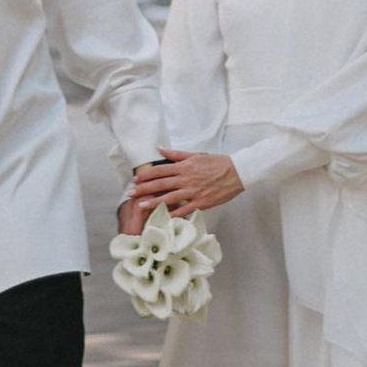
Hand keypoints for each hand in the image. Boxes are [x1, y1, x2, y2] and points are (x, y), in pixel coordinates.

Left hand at [121, 149, 243, 227]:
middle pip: (161, 184)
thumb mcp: (195, 155)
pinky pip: (185, 209)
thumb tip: (159, 149)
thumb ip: (176, 154)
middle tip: (130, 193)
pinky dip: (174, 213)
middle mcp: (187, 179)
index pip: (160, 170)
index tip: (135, 179)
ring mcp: (194, 192)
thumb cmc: (216, 163)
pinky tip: (164, 217)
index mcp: (184, 166)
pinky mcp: (202, 202)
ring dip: (154, 202)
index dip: (146, 175)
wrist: (236, 172)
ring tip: (141, 205)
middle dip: (144, 188)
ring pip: (170, 198)